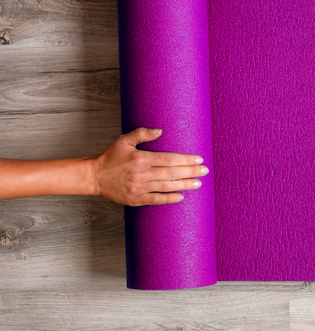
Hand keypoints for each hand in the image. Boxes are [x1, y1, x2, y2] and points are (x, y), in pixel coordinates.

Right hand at [88, 128, 207, 205]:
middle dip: (190, 172)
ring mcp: (138, 188)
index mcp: (141, 158)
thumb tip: (160, 131)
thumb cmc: (110, 157)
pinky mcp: (134, 199)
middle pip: (171, 173)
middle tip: (205, 171)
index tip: (199, 160)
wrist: (93, 176)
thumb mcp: (124, 140)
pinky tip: (181, 196)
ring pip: (166, 186)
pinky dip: (169, 199)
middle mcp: (141, 174)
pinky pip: (155, 200)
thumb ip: (142, 134)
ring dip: (184, 185)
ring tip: (198, 183)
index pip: (169, 159)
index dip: (186, 160)